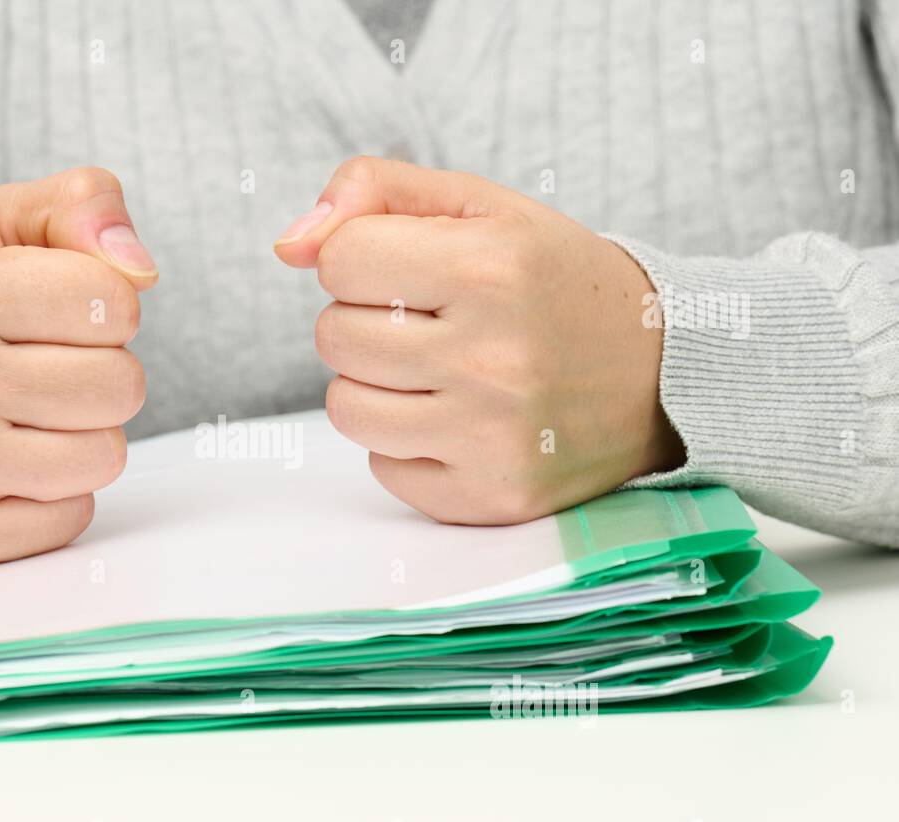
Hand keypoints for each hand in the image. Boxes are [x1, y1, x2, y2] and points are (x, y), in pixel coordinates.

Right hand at [0, 168, 155, 564]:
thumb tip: (143, 268)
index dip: (104, 308)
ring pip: (105, 456)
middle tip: (41, 372)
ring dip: (82, 438)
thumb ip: (78, 206)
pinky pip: (72, 517)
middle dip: (99, 375)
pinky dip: (55, 496)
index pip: (119, 300)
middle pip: (122, 385)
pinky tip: (6, 469)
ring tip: (25, 420)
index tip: (54, 316)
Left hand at [274, 156, 683, 524]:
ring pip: (345, 407)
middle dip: (367, 320)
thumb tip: (286, 245)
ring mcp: (492, 438)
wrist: (666, 374)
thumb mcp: (482, 207)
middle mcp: (493, 358)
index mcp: (493, 268)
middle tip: (431, 321)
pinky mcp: (490, 497)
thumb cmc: (555, 281)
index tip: (410, 269)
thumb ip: (374, 193)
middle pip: (333, 336)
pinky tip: (458, 420)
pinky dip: (406, 444)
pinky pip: (382, 468)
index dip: (362, 259)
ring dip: (375, 384)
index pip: (338, 261)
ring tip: (438, 370)